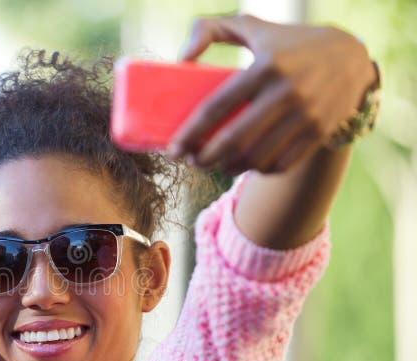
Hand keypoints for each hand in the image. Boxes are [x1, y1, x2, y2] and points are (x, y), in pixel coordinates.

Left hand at [166, 14, 376, 174]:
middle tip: (191, 161)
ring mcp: (306, 115)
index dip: (190, 133)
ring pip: (256, 158)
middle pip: (234, 140)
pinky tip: (245, 165)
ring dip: (229, 168)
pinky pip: (281, 164)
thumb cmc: (288, 42)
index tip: (173, 150)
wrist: (351, 56)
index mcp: (264, 67)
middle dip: (205, 158)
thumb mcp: (251, 26)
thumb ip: (210, 30)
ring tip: (216, 164)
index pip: (216, 107)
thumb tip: (181, 59)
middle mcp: (286, 92)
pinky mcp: (319, 132)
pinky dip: (258, 170)